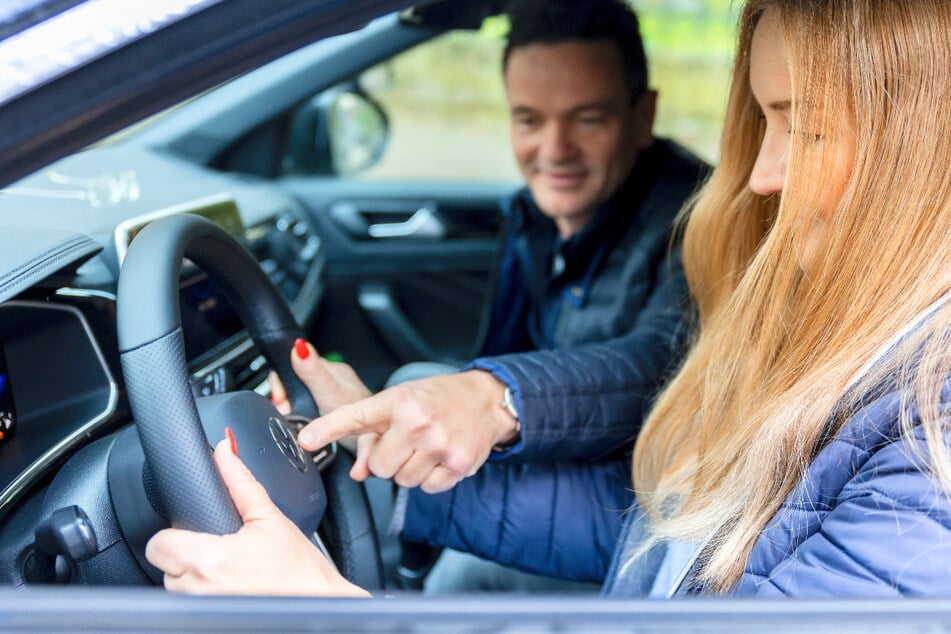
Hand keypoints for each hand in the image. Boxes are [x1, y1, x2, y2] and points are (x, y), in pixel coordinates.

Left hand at [145, 439, 368, 596]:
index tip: (194, 532)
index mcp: (212, 560)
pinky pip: (190, 606)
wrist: (320, 605)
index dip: (174, 534)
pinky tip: (231, 589)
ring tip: (228, 572)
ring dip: (193, 578)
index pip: (159, 544)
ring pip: (176, 588)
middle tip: (219, 551)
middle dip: (185, 555)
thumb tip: (224, 452)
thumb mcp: (270, 519)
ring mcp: (205, 610)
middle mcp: (201, 590)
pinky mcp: (210, 623)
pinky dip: (205, 594)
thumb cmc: (301, 571)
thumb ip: (241, 482)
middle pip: (164, 566)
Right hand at [268, 339, 371, 415]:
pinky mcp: (330, 411)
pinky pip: (306, 409)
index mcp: (328, 369)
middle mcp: (329, 379)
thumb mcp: (328, 389)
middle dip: (284, 397)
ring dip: (290, 408)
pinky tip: (301, 423)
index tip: (279, 398)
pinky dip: (299, 416)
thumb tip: (299, 346)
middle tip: (285, 411)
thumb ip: (313, 370)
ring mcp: (330, 395)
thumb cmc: (357, 412)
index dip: (281, 381)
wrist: (374, 438)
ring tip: (290, 417)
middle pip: (293, 381)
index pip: (293, 363)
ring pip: (298, 397)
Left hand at [297, 370, 519, 492]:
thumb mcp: (401, 403)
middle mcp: (418, 421)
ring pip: (401, 480)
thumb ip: (373, 435)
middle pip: (379, 466)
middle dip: (386, 460)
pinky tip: (438, 457)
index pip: (356, 416)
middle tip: (404, 441)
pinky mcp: (458, 464)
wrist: (486, 400)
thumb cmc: (437, 400)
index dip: (328, 428)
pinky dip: (429, 478)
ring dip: (408, 469)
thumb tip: (358, 473)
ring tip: (424, 447)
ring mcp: (439, 444)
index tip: (305, 439)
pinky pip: (426, 488)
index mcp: (398, 401)